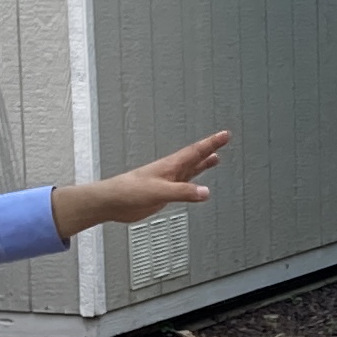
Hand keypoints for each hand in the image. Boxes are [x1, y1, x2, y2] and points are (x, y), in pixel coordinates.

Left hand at [54, 129, 230, 237]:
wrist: (112, 202)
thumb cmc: (129, 191)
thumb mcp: (160, 192)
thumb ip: (183, 192)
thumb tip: (205, 192)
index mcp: (170, 165)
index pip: (196, 151)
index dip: (211, 143)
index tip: (224, 135)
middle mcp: (170, 171)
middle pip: (195, 157)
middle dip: (210, 148)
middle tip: (222, 140)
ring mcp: (167, 181)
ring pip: (190, 170)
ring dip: (202, 164)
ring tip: (215, 159)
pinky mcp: (162, 193)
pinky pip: (183, 186)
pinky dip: (193, 185)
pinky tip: (196, 187)